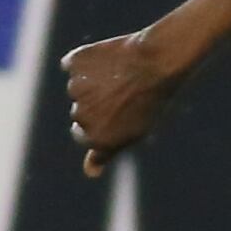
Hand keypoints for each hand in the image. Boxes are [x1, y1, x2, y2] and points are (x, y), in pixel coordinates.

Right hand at [63, 30, 195, 176]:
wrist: (159, 62)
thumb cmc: (153, 100)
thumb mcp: (134, 132)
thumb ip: (107, 152)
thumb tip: (90, 172)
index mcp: (96, 138)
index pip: (82, 135)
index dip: (101, 121)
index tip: (116, 111)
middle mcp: (82, 116)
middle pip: (79, 111)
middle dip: (95, 104)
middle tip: (123, 92)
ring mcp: (76, 88)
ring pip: (77, 87)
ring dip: (91, 81)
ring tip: (119, 74)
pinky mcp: (75, 63)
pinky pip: (72, 64)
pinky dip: (84, 61)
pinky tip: (108, 58)